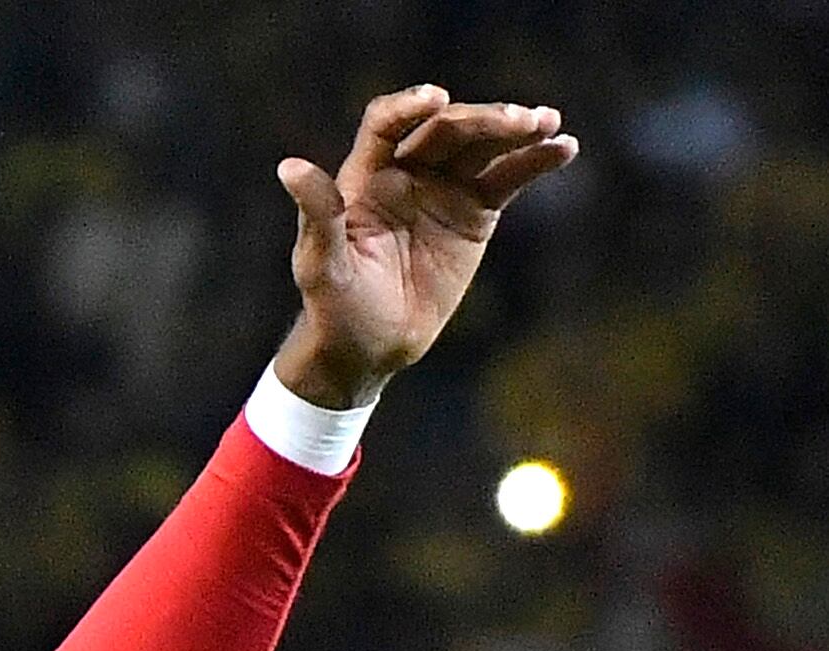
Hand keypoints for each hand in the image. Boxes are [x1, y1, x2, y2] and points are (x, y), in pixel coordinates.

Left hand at [274, 87, 575, 406]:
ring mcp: (444, 190)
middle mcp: (407, 174)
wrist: (369, 350)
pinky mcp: (475, 213)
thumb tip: (290, 167)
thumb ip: (317, 214)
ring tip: (547, 123)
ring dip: (517, 130)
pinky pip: (508, 178)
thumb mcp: (321, 265)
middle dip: (482, 120)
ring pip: (483, 147)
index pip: (387, 124)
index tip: (437, 98)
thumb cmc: (335, 308)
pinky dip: (535, 161)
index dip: (410, 106)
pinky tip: (563, 149)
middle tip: (520, 120)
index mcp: (364, 179)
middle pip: (446, 129)